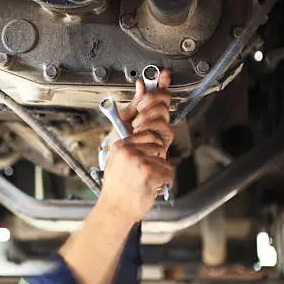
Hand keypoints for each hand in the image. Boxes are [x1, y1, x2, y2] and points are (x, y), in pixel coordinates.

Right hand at [100, 70, 173, 223]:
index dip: (155, 93)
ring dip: (160, 164)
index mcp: (119, 138)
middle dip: (158, 145)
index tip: (164, 76)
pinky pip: (168, 168)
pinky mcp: (147, 171)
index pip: (141, 110)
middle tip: (149, 157)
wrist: (115, 207)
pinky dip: (164, 179)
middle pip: (158, 131)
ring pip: (163, 150)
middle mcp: (125, 145)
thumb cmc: (119, 180)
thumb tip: (139, 98)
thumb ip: (132, 125)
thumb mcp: (120, 151)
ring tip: (145, 174)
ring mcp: (136, 158)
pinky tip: (150, 183)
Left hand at [108, 69, 173, 150]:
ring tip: (136, 123)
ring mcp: (161, 127)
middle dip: (151, 98)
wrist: (121, 157)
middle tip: (140, 105)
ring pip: (163, 112)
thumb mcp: (123, 118)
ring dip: (147, 115)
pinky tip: (142, 130)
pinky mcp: (165, 139)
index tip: (162, 74)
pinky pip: (165, 127)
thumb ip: (133, 102)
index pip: (159, 93)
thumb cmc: (122, 141)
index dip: (162, 82)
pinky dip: (151, 126)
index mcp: (147, 110)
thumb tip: (141, 84)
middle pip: (164, 99)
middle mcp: (156, 117)